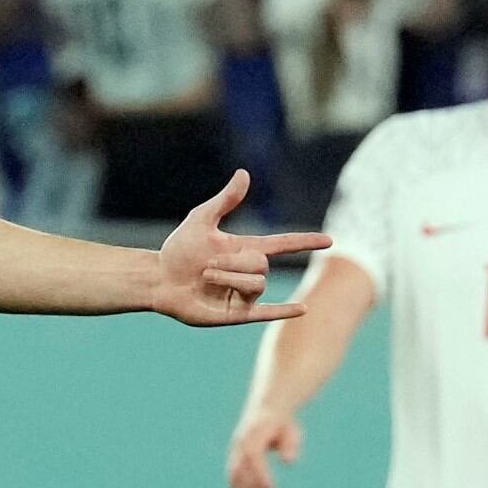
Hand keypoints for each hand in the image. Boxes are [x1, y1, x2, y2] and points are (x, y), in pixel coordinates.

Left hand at [155, 173, 323, 330]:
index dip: (305, 242)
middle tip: (205, 266)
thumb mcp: (201, 220)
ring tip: (205, 279)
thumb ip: (225, 201)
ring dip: (229, 279)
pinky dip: (284, 311)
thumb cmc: (178, 250)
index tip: (329, 240)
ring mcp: (244, 294)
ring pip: (256, 285)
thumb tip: (244, 174)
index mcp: (246, 249)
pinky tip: (303, 310)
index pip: (284, 245)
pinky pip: (266, 312)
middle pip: (261, 266)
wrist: (158, 279)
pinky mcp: (236, 313)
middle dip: (233, 264)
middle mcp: (249, 271)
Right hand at [225, 406, 301, 487]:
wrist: (266, 410)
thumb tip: (288, 461)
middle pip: (240, 472)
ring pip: (233, 479)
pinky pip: (233, 480)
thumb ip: (290, 445)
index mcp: (253, 437)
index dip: (260, 477)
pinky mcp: (234, 461)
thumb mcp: (292, 431)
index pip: (253, 459)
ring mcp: (234, 454)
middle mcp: (240, 446)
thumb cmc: (282, 424)